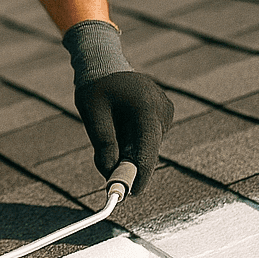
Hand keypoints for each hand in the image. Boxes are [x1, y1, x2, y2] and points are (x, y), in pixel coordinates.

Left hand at [73, 71, 172, 194]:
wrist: (105, 62)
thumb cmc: (96, 87)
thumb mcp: (92, 114)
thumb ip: (103, 144)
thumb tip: (109, 173)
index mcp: (145, 108)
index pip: (147, 151)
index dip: (138, 176)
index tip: (128, 194)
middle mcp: (161, 110)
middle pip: (148, 151)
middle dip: (130, 166)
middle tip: (110, 176)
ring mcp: (166, 111)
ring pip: (148, 146)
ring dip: (130, 150)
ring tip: (111, 127)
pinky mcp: (165, 114)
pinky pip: (149, 137)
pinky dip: (134, 140)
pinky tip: (121, 122)